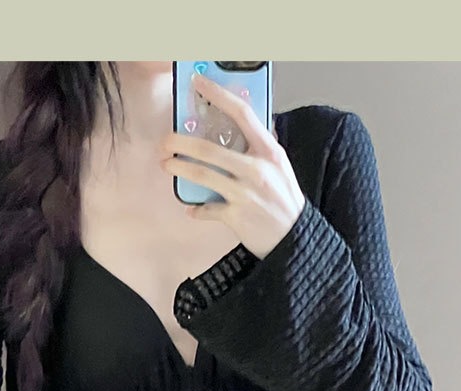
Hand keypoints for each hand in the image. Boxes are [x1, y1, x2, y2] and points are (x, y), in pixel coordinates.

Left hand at [160, 72, 305, 259]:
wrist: (295, 238)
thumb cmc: (284, 199)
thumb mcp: (280, 167)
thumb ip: (260, 147)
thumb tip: (242, 124)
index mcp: (269, 152)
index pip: (242, 114)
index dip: (218, 95)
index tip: (198, 83)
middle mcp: (256, 170)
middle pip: (210, 149)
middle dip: (181, 142)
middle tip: (165, 141)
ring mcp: (245, 194)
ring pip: (203, 176)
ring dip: (179, 168)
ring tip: (166, 164)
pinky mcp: (236, 217)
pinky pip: (207, 210)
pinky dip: (197, 209)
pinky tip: (190, 208)